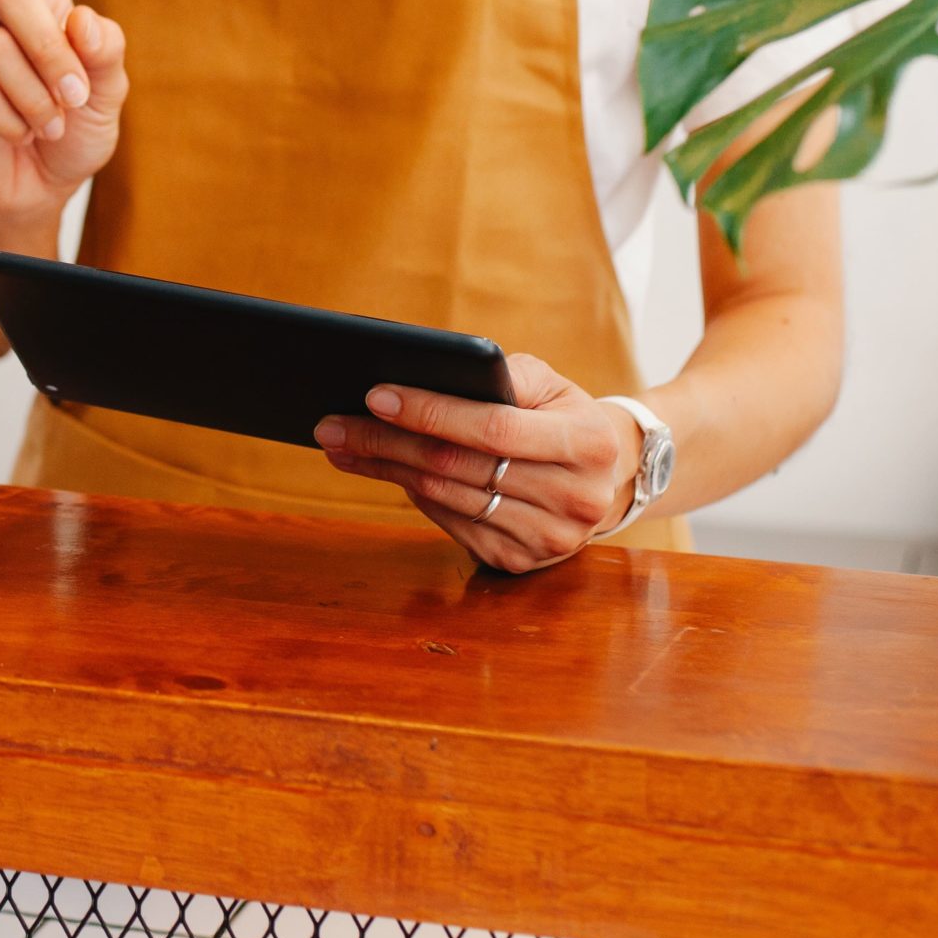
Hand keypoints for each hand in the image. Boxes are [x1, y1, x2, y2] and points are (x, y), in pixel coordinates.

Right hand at [0, 0, 128, 227]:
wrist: (43, 186)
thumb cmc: (76, 128)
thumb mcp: (110, 92)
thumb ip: (106, 53)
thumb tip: (83, 23)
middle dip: (53, 53)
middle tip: (75, 100)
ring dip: (37, 93)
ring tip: (51, 123)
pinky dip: (13, 115)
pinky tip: (21, 132)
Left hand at [313, 354, 644, 573]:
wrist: (605, 477)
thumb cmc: (562, 416)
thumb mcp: (549, 384)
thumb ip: (499, 374)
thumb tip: (424, 377)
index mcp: (588, 444)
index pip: (494, 429)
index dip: (431, 412)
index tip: (375, 395)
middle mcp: (574, 499)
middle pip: (458, 467)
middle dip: (386, 441)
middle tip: (332, 423)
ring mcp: (548, 539)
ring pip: (446, 497)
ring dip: (385, 468)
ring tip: (341, 442)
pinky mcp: (519, 562)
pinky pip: (449, 522)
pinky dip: (410, 493)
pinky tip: (380, 469)